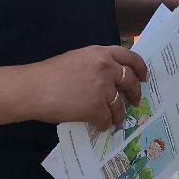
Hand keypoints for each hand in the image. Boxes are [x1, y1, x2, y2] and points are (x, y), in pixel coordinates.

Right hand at [32, 45, 146, 129]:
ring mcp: (103, 88)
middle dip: (136, 93)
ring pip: (120, 104)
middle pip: (130, 81)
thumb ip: (96, 63)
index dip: (140, 68)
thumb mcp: (77, 58)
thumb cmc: (49, 74)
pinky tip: (101, 126)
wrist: (34, 88)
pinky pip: (107, 119)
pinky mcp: (96, 108)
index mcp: (100, 53)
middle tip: (136, 101)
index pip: (129, 57)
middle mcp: (106, 68)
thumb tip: (108, 77)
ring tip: (118, 120)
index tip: (144, 77)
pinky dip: (105, 124)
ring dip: (120, 115)